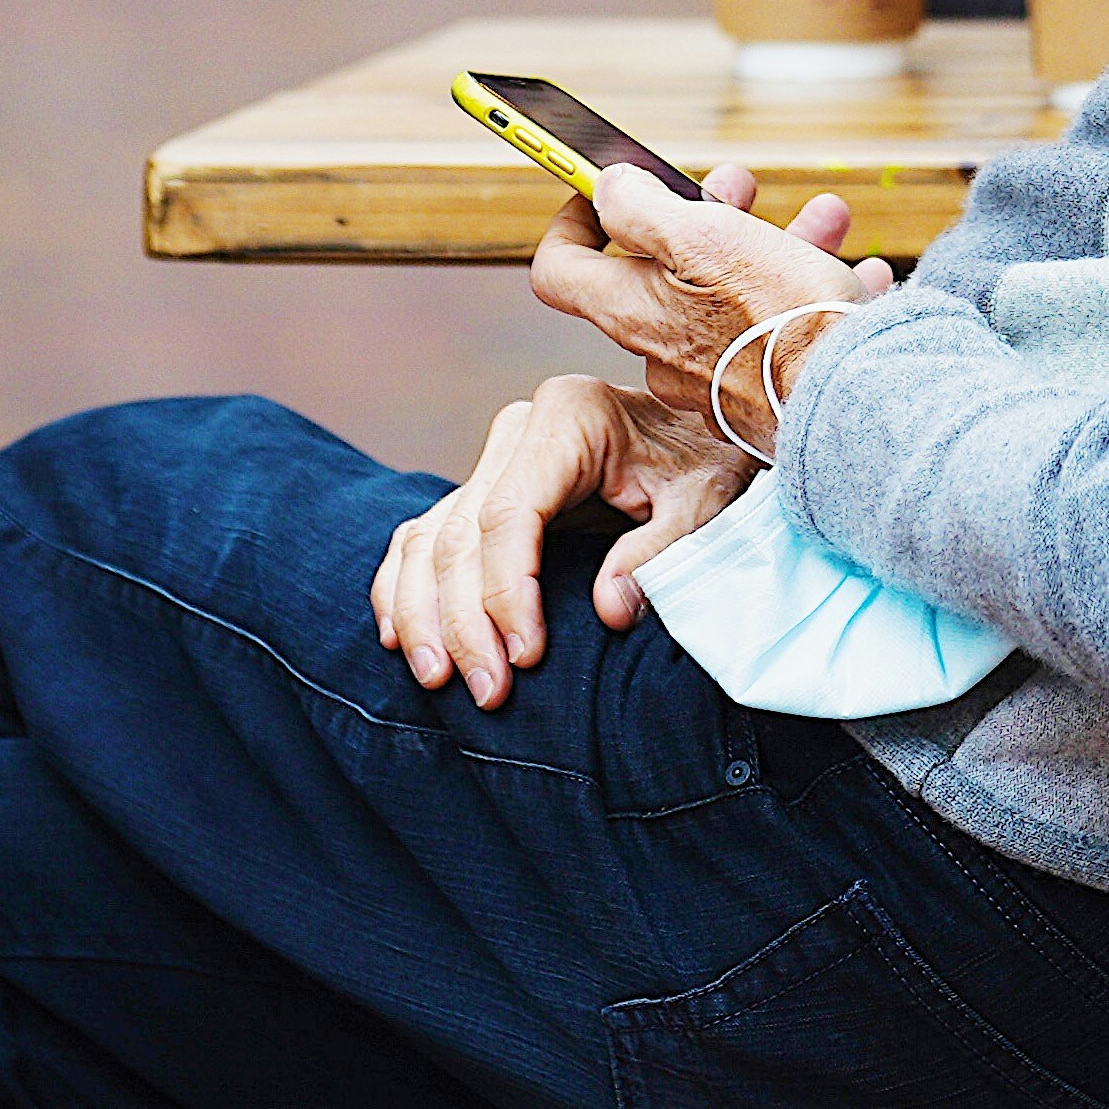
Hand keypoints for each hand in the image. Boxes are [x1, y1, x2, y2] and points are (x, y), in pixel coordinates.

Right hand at [370, 375, 750, 710]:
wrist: (708, 439)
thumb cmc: (708, 467)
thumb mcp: (706, 503)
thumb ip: (661, 551)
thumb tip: (610, 609)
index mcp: (571, 415)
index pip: (511, 512)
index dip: (505, 591)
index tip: (523, 658)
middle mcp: (521, 429)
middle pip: (462, 532)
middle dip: (465, 620)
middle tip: (487, 692)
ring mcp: (496, 457)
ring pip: (429, 537)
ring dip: (423, 615)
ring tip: (439, 681)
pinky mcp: (485, 487)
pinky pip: (423, 536)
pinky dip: (404, 588)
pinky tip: (400, 639)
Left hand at [531, 157, 892, 455]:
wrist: (852, 404)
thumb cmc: (778, 322)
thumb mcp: (703, 238)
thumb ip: (642, 209)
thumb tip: (607, 188)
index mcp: (633, 312)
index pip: (560, 270)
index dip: (573, 221)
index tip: (603, 191)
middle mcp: (662, 352)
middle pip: (661, 271)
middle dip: (702, 217)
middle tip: (736, 188)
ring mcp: (713, 379)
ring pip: (730, 295)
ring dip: (771, 246)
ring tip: (821, 221)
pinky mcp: (762, 396)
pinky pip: (774, 335)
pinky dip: (809, 295)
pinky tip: (853, 274)